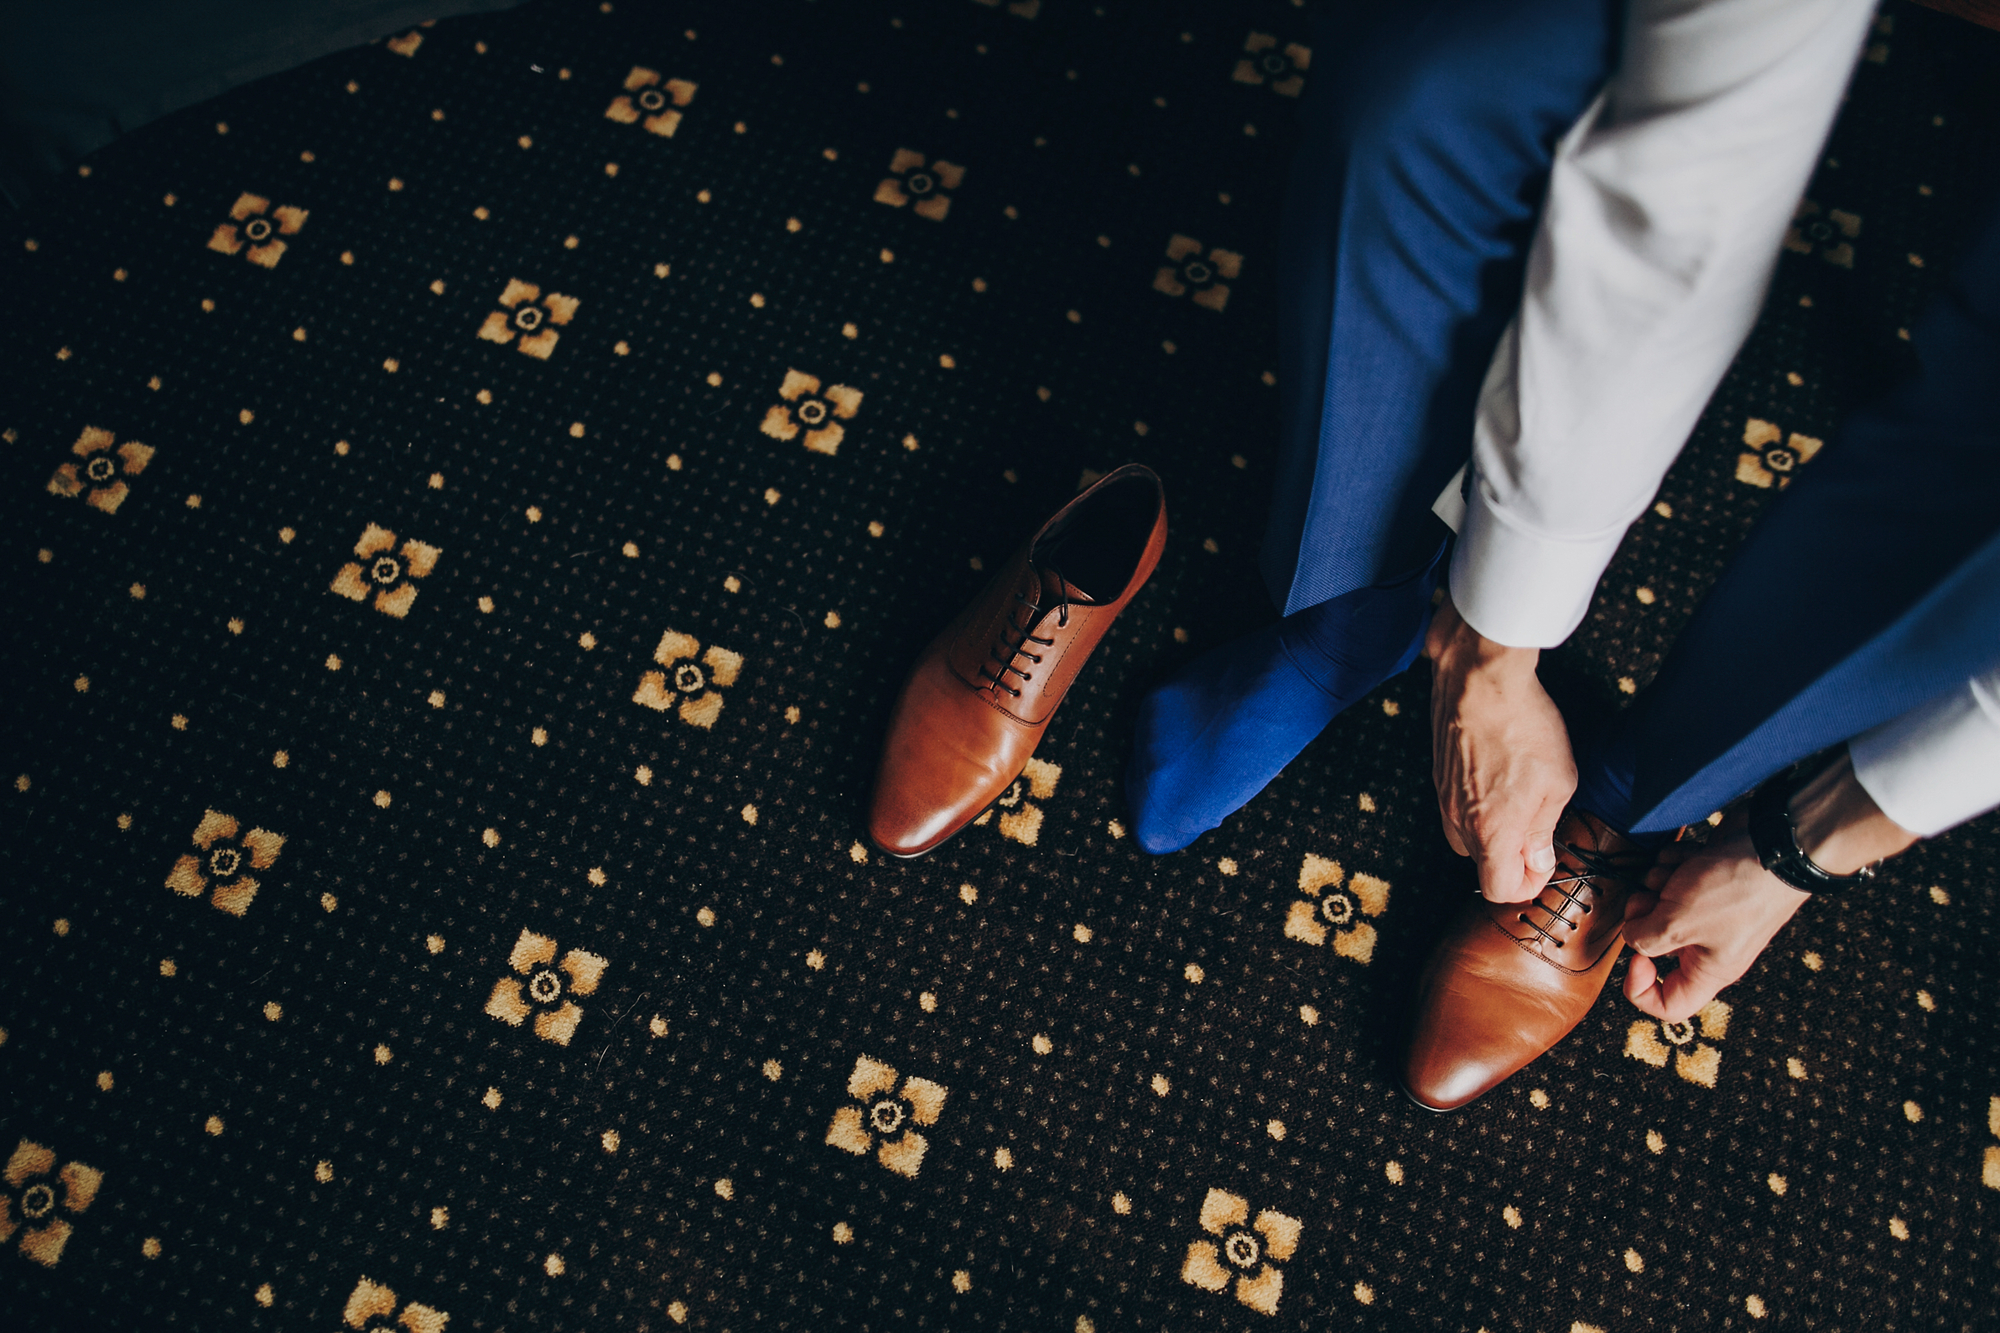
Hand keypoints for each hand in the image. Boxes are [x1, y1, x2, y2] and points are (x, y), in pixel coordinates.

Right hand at [1425, 590, 1576, 902]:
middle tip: (1538, 825)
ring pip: (1468, 836)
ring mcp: (1443, 799)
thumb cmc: (1523, 725)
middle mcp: (1459, 822)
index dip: (1527, 885)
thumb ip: (1544, 829)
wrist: (1479, 678)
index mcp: (1492, 832)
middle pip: (1481, 865)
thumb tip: (1538, 859)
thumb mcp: (1558, 782)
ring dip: (1494, 829)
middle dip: (1510, 856)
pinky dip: (1478, 804)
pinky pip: (1457, 807)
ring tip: (1520, 795)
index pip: (1499, 891)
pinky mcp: (1438, 775)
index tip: (1543, 863)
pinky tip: (1500, 772)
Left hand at [1621, 820, 1809, 1022]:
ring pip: (1655, 901)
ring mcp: (1706, 910)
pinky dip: (1675, 862)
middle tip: (1656, 897)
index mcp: (1708, 969)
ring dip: (1661, 880)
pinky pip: (1670, 874)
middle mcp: (1707, 943)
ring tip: (1684, 872)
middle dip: (1645, 914)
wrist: (1775, 844)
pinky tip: (1693, 856)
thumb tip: (1632, 937)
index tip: (1634, 960)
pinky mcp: (1704, 879)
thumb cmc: (1734, 891)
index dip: (1641, 991)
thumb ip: (1644, 939)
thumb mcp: (1678, 924)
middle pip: (1653, 942)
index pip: (1670, 1005)